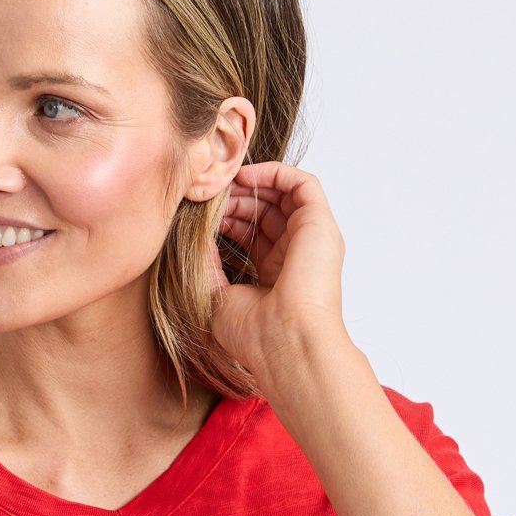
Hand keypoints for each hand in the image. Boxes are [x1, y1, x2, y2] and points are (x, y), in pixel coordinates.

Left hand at [209, 161, 354, 400]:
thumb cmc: (254, 334)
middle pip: (265, 211)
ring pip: (283, 194)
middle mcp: (296, 255)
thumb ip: (206, 263)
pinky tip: (245, 176)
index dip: (227, 218)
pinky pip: (302, 183)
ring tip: (224, 181)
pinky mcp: (320, 224)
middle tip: (209, 193)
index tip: (200, 212)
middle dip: (235, 198)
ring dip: (252, 183)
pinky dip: (274, 172)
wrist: (286, 343)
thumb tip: (195, 234)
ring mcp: (310, 238)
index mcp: (275, 275)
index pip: (251, 235)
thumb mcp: (217, 295)